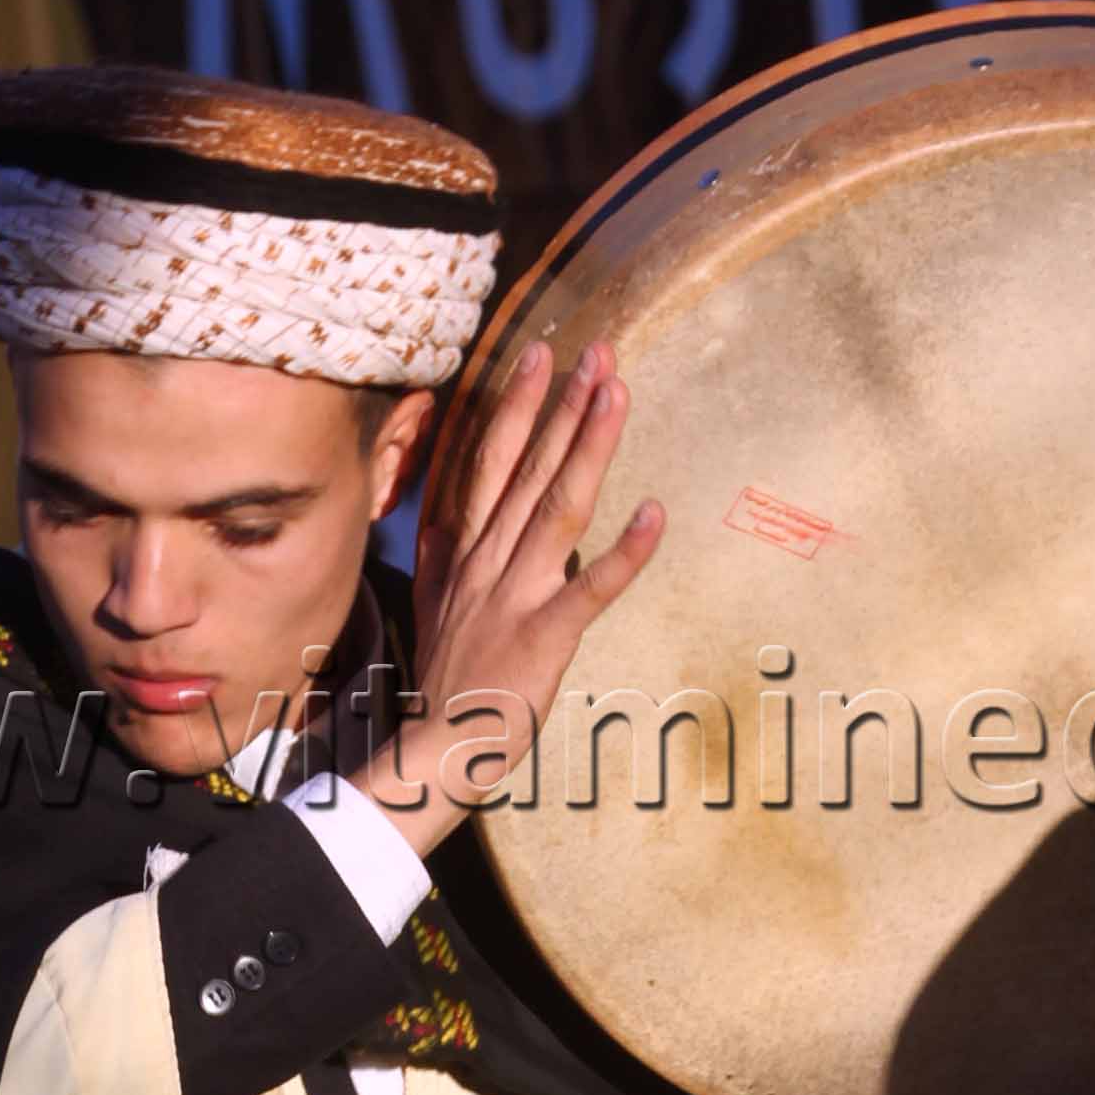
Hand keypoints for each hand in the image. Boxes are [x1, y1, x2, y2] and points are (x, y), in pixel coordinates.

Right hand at [360, 337, 664, 858]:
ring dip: (589, 445)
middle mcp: (489, 559)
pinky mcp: (546, 636)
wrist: (440, 744)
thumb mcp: (438, 594)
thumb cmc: (450, 672)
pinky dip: (626, 552)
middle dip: (564, 405)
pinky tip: (656, 512)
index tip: (541, 353)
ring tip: (617, 391)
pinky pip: (591, 588)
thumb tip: (458, 504)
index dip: (515, 405)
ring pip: (558, 505)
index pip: (489, 460)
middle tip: (597, 349)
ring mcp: (517, 594)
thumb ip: (453, 544)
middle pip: (528, 467)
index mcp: (465, 547)